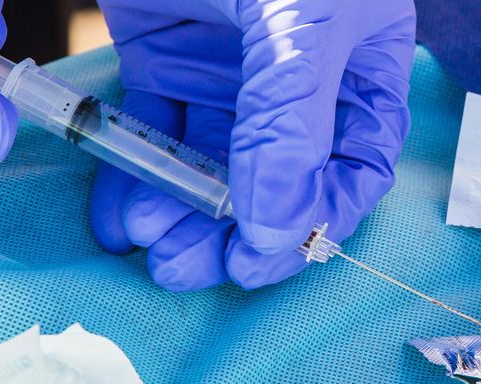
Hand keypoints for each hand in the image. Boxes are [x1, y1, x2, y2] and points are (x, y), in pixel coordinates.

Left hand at [91, 0, 415, 289]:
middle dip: (233, 229)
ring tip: (146, 238)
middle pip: (277, 176)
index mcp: (362, 62)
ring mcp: (234, 65)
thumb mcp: (299, 22)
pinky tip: (118, 209)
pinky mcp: (168, 51)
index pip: (354, 162)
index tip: (266, 260)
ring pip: (214, 162)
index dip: (316, 219)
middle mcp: (302, 74)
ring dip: (180, 209)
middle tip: (186, 264)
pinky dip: (135, 171)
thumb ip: (292, 123)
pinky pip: (156, 128)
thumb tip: (277, 229)